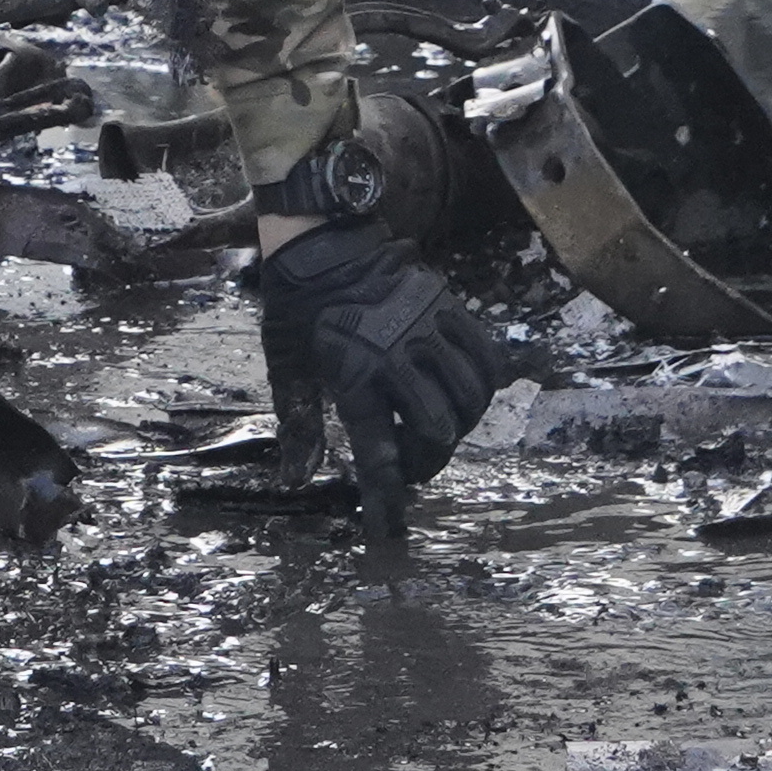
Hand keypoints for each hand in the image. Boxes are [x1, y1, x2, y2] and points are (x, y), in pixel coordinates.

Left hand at [250, 216, 521, 531]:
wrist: (320, 238)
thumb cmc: (297, 308)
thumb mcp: (286, 368)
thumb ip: (299, 426)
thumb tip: (297, 479)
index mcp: (353, 375)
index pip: (378, 452)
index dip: (386, 498)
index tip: (389, 531)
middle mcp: (397, 357)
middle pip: (435, 432)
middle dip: (426, 462)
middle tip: (410, 466)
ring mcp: (430, 330)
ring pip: (467, 401)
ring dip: (456, 429)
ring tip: (435, 433)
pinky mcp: (450, 309)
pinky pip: (485, 361)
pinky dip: (482, 389)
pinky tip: (466, 398)